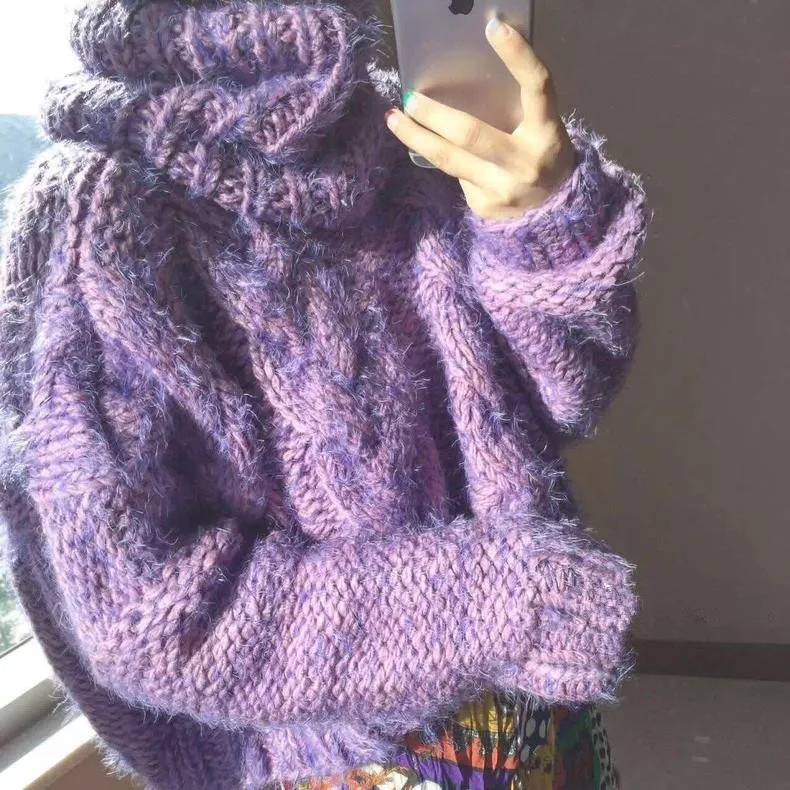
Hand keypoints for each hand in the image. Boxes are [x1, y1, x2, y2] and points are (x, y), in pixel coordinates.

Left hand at [385, 18, 575, 219]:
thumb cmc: (540, 154)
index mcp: (547, 133)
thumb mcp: (539, 129)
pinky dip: (446, 161)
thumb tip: (462, 83)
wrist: (552, 211)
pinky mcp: (486, 207)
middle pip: (471, 134)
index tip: (494, 26)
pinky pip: (456, 177)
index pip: (537, 87)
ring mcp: (504, 190)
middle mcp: (526, 163)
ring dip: (416, 137)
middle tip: (410, 98)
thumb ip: (514, 108)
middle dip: (434, 115)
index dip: (518, 56)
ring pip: (450, 160)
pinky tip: (441, 154)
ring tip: (394, 120)